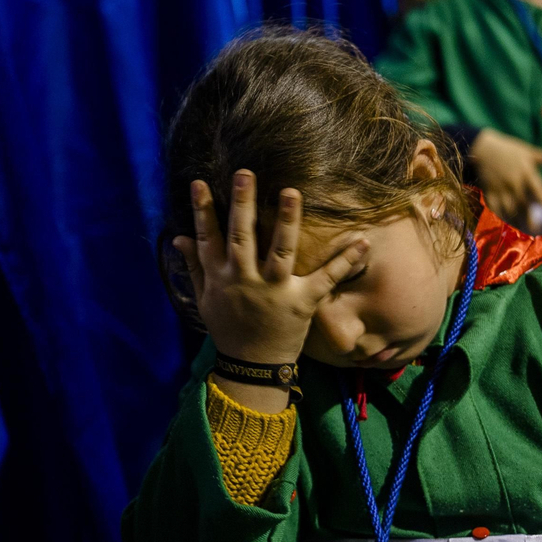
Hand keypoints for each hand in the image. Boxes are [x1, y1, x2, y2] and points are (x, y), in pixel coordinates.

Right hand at [171, 171, 367, 385]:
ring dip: (286, 221)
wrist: (251, 367)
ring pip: (280, 251)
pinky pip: (325, 278)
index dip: (203, 210)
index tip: (201, 183)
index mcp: (221, 277)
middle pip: (242, 236)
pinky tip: (363, 241)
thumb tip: (179, 237)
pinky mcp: (302, 302)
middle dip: (243, 204)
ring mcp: (274, 291)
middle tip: (246, 173)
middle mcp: (245, 280)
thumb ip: (193, 266)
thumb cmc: (227, 329)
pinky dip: (345, 261)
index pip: (207, 238)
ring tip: (291, 192)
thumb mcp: (204, 298)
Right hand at [469, 128, 541, 227]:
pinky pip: (494, 207)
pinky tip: (503, 223)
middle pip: (524, 203)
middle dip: (530, 217)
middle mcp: (514, 182)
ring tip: (520, 228)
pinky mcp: (489, 191)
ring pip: (509, 208)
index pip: (538, 188)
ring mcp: (501, 188)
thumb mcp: (526, 151)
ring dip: (515, 219)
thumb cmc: (507, 149)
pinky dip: (499, 216)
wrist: (482, 148)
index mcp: (526, 171)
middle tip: (535, 229)